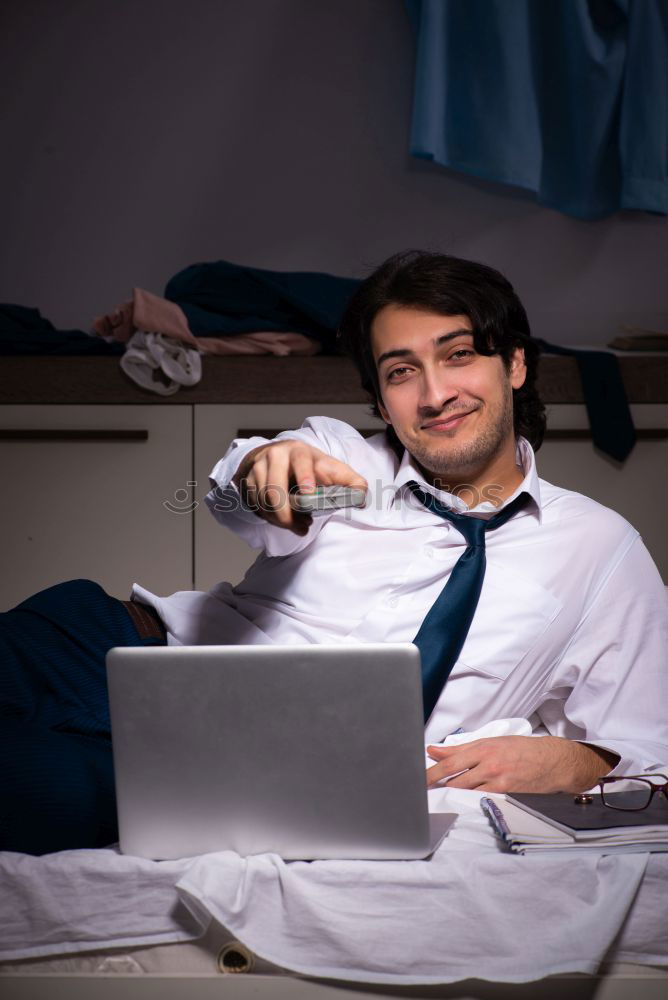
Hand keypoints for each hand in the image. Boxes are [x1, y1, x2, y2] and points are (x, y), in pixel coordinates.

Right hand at [233, 439, 367, 534]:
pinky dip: (270, 518)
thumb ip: (352, 482)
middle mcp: (274, 456)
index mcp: (298, 450)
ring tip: (298, 525)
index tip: (309, 495)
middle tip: (304, 526)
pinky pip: (255, 506)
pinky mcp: (247, 481)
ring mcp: (258, 468)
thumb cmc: (309, 466)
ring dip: (281, 519)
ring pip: (263, 501)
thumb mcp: (332, 469)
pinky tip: (284, 520)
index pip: (300, 461)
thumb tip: (362, 497)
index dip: (305, 477)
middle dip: (288, 513)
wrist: (279, 457)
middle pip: (274, 489)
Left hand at [425, 735, 617, 792]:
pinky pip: (482, 801)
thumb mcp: (490, 743)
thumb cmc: (521, 750)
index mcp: (483, 749)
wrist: (553, 761)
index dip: (430, 773)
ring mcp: (499, 782)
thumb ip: (459, 749)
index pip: (449, 762)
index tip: (416, 780)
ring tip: (437, 799)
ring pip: (467, 793)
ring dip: (451, 796)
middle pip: (454, 780)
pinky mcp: (507, 796)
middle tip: (421, 793)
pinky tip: (461, 804)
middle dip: (437, 787)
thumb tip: (433, 750)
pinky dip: (470, 802)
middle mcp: (489, 765)